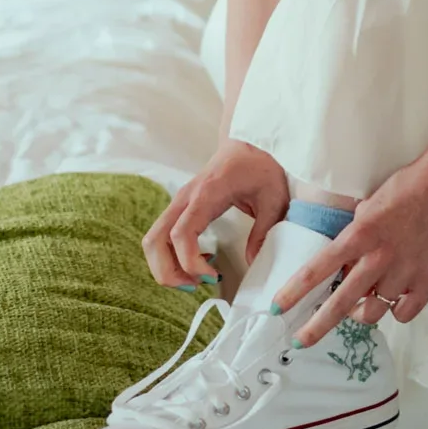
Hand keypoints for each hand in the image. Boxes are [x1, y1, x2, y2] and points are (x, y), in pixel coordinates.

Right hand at [144, 138, 288, 288]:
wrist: (251, 142)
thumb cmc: (262, 166)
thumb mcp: (274, 198)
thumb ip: (264, 231)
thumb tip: (253, 262)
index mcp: (206, 194)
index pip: (182, 235)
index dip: (190, 262)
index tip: (212, 276)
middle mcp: (185, 199)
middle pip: (154, 240)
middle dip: (167, 271)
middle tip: (194, 286)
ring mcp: (179, 203)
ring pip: (153, 240)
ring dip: (165, 266)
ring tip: (195, 280)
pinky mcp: (181, 208)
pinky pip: (163, 236)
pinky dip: (170, 256)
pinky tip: (200, 262)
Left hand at [271, 152, 427, 345]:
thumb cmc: (408, 186)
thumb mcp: (369, 206)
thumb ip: (354, 237)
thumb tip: (344, 263)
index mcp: (360, 235)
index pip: (317, 270)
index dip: (293, 292)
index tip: (276, 308)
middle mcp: (380, 258)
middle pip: (340, 303)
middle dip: (315, 327)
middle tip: (300, 340)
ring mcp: (406, 272)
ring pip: (373, 312)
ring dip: (362, 312)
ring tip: (361, 306)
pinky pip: (404, 313)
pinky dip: (396, 310)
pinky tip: (395, 299)